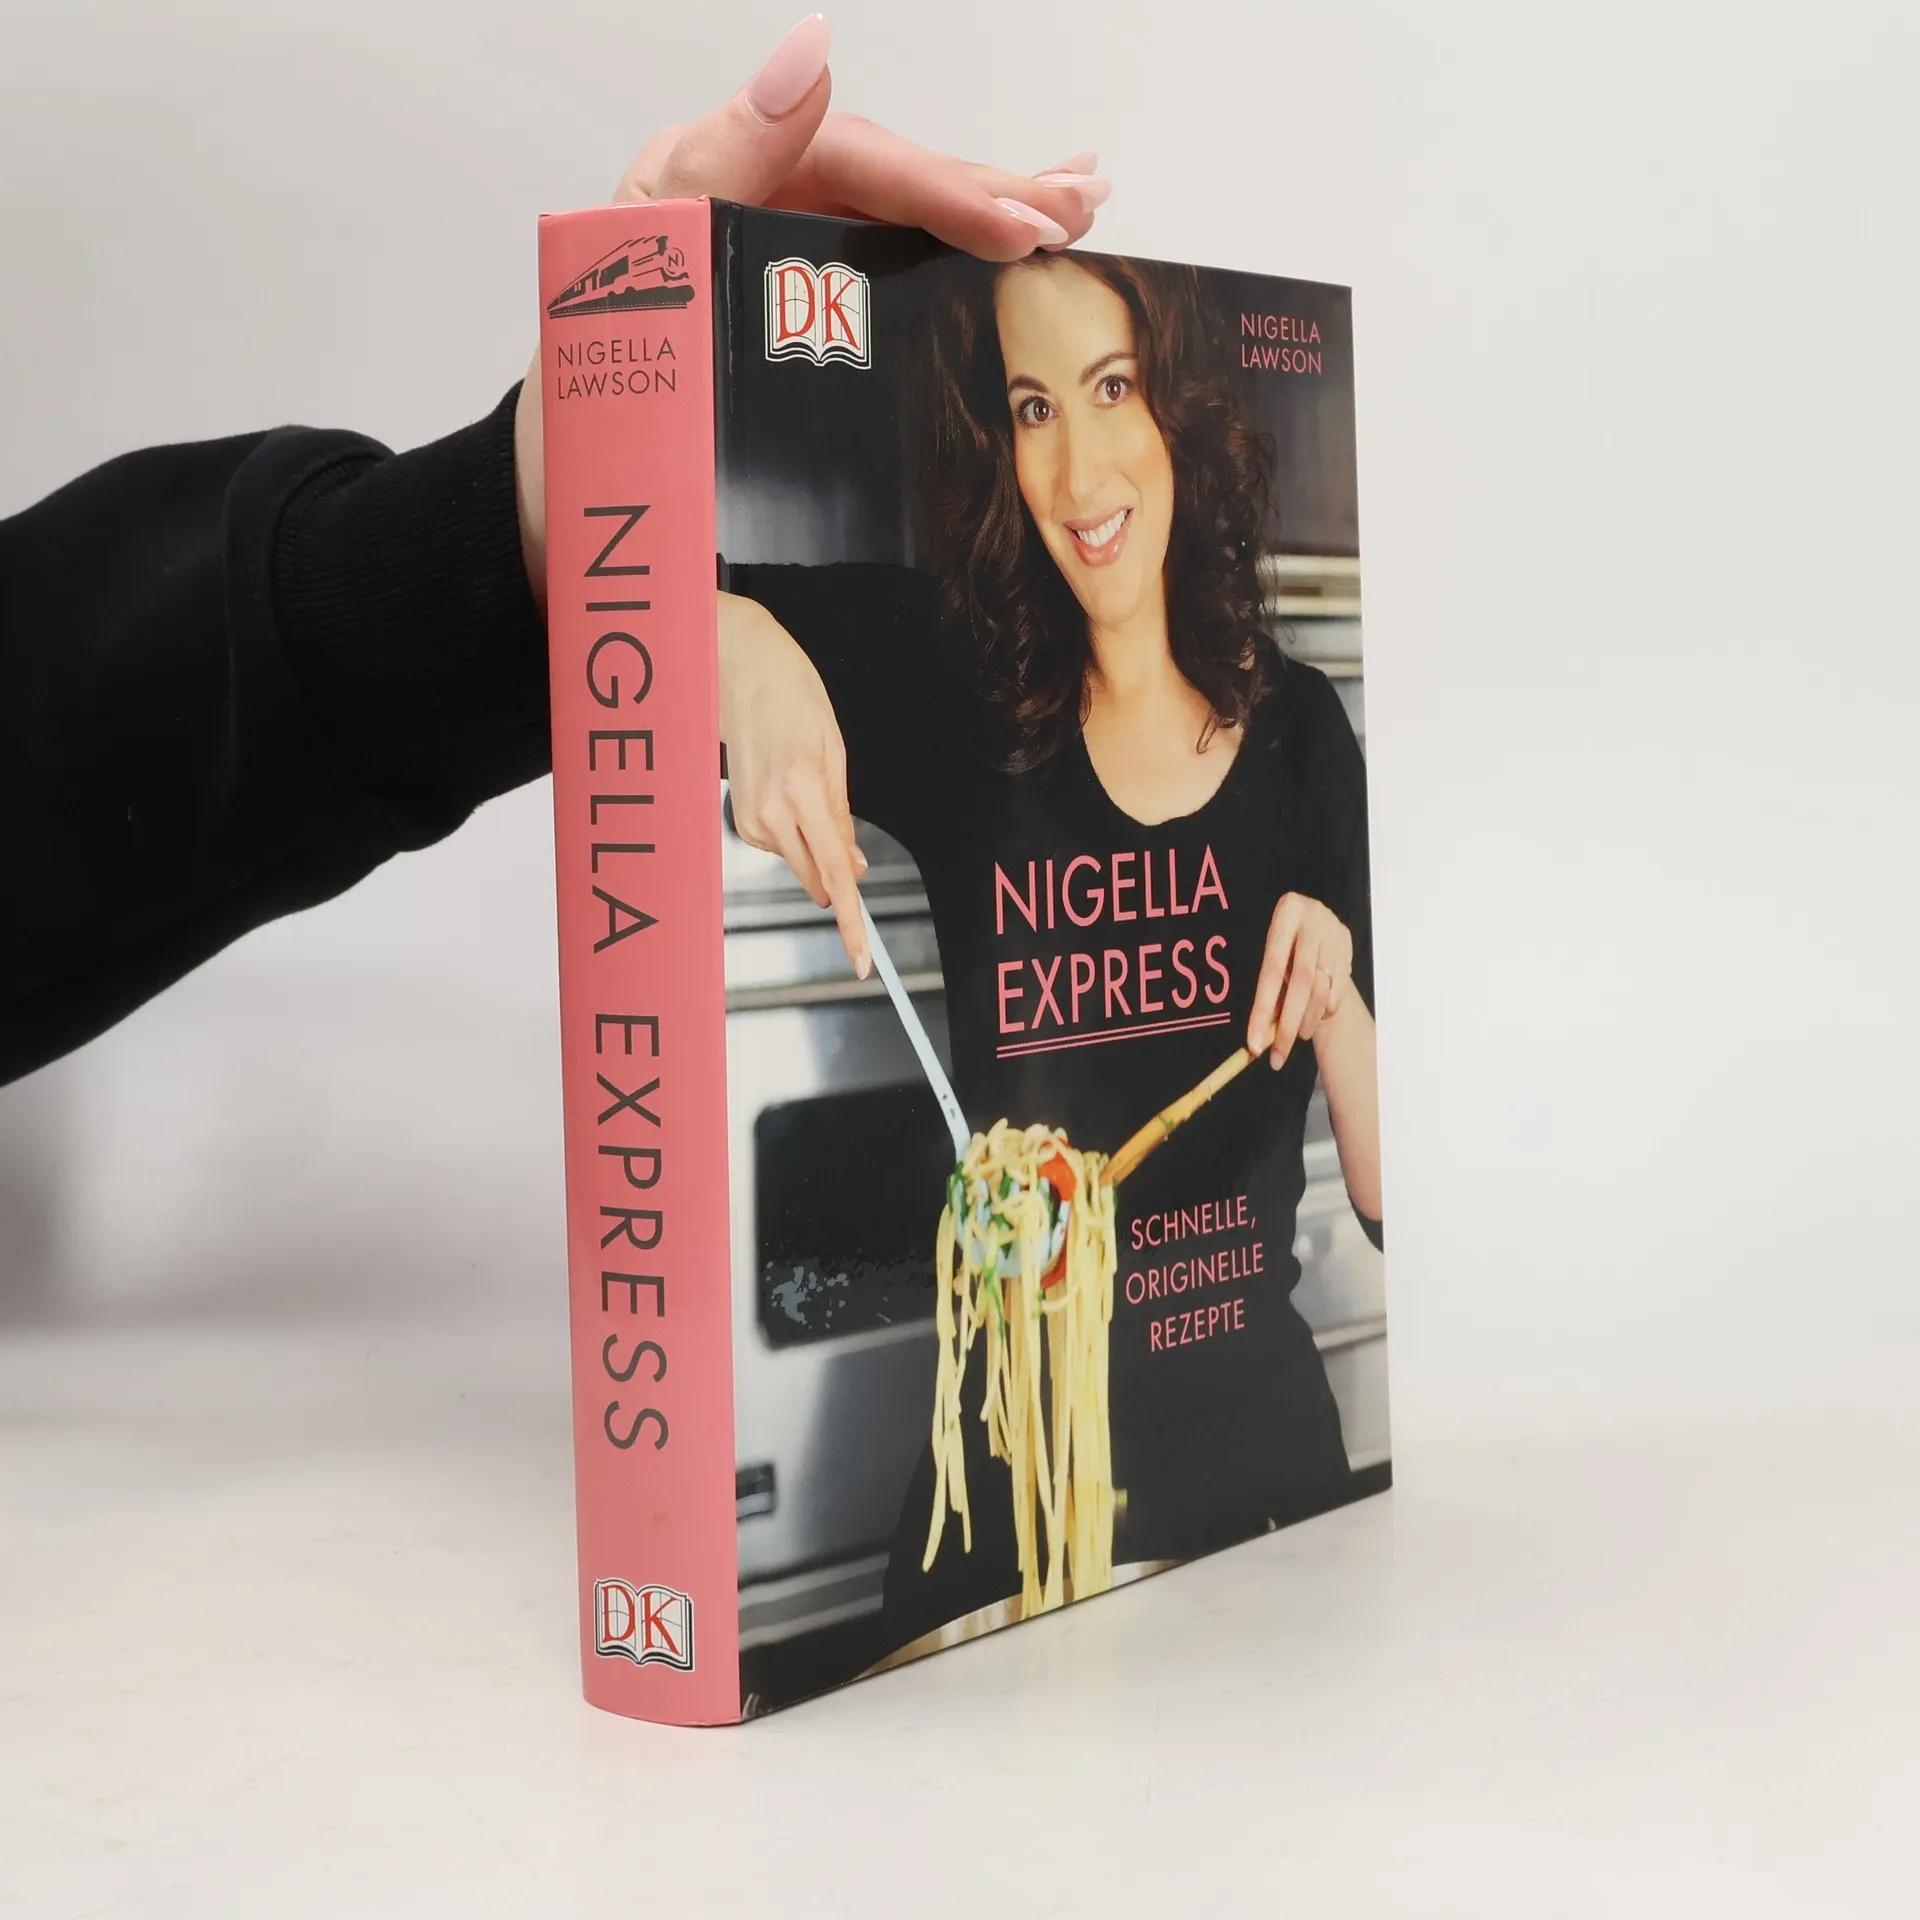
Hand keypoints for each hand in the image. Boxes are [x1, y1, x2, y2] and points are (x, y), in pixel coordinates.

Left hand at [513, 13, 1107, 600]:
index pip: (849, 163)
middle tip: (1079, 207)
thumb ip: (711, 166)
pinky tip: (1016, 242)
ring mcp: (769, 263)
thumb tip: (805, 61)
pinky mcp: (789, 319)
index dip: (941, 190)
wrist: (564, 520)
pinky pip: (883, 268)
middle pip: (888, 181)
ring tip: (1079, 206)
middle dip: (990, 190)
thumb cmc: (585, 416)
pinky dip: (953, 255)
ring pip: (898, 220)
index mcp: (706, 186)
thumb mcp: (627, 280)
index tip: (1017, 228)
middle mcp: (743, 211)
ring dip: (993, 209)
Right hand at [718, 592, 869, 977]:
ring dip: (815, 843)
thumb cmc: (793, 697)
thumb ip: (842, 815)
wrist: (736, 669)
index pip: (835, 872)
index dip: (851, 921)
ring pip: (803, 862)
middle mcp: (772, 811)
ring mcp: (750, 818)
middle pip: (820, 878)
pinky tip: (785, 790)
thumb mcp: (833, 750)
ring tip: (803, 785)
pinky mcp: (740, 820)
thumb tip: (854, 867)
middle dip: (839, 873)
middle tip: (838, 824)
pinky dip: (795, 830)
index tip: (862, 960)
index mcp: (804, 789)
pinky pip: (783, 845)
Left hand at [1246, 893, 1354, 1068]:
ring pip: (1322, 989)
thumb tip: (1262, 1036)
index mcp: (1286, 915)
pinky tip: (1316, 1013)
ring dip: (1307, 1020)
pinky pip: (1337, 990)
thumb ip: (1271, 983)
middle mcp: (1313, 921)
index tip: (1255, 1044)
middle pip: (1302, 983)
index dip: (1262, 1011)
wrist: (1312, 915)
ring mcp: (1335, 935)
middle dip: (1289, 1026)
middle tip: (1277, 1057)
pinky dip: (1324, 1009)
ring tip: (1298, 1034)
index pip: (1272, 971)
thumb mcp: (1271, 948)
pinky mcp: (1348, 947)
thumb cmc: (1281, 939)